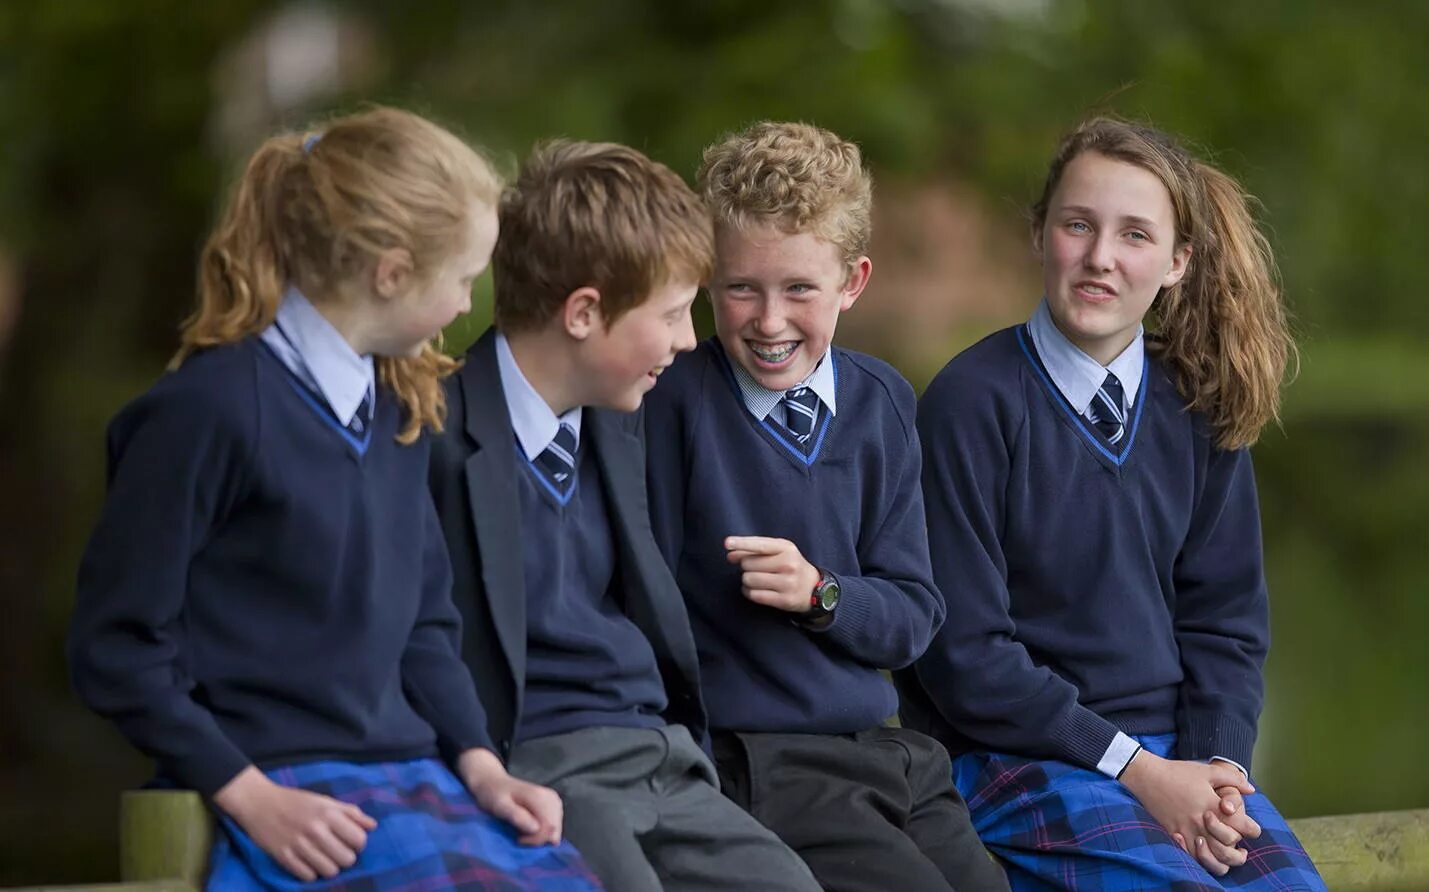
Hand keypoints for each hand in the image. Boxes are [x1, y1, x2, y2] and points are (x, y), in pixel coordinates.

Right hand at [213, 766, 375, 881]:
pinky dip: (311, 873)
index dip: (358, 843)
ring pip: (330, 871)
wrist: (259, 802)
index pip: (359, 840)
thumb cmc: (296, 801)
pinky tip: (308, 863)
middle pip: (347, 860)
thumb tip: (373, 826)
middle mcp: (316, 830)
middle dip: (345, 857)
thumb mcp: (325, 801)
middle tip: (336, 851)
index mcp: (329, 814)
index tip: (350, 841)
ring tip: (323, 858)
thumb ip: (351, 813)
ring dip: (329, 867)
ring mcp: (299, 845)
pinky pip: (308, 877)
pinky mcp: (284, 857)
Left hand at [457, 748, 562, 845]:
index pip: (549, 827)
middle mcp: (551, 797)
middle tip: (520, 837)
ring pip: (556, 829)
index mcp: (538, 796)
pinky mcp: (554, 805)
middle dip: (538, 839)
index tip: (519, 839)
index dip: (535, 839)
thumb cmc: (494, 795)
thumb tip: (536, 828)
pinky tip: (531, 829)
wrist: (494, 784)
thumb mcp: (499, 806)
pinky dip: (543, 832)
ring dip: (540, 836)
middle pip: (554, 829)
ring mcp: (554, 801)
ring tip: (523, 832)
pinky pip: (555, 826)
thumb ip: (516, 816)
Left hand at [724, 536, 820, 613]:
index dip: (742, 543)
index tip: (727, 543)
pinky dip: (749, 592)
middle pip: (749, 563)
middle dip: (746, 566)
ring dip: (746, 580)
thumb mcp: (779, 552)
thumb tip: (730, 555)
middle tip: (756, 568)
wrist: (814, 588)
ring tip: (756, 579)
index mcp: (787, 548)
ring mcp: (787, 583)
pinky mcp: (784, 600)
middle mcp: (789, 564)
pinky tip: (754, 590)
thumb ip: (754, 550)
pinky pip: (754, 595)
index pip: (760, 544)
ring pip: (749, 580)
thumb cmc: (790, 565)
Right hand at [1119, 750, 1253, 876]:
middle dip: (1237, 849)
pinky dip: (1199, 857)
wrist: (1147, 776)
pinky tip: (1204, 852)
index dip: (1251, 829)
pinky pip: (1189, 855)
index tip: (1251, 828)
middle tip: (1241, 848)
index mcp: (1213, 805)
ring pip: (1208, 856)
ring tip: (1224, 854)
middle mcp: (1201, 821)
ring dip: (1219, 858)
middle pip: (1227, 846)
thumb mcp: (1208, 771)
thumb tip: (1252, 790)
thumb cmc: (1178, 772)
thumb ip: (1233, 779)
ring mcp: (1186, 829)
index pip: (1241, 826)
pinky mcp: (1173, 833)